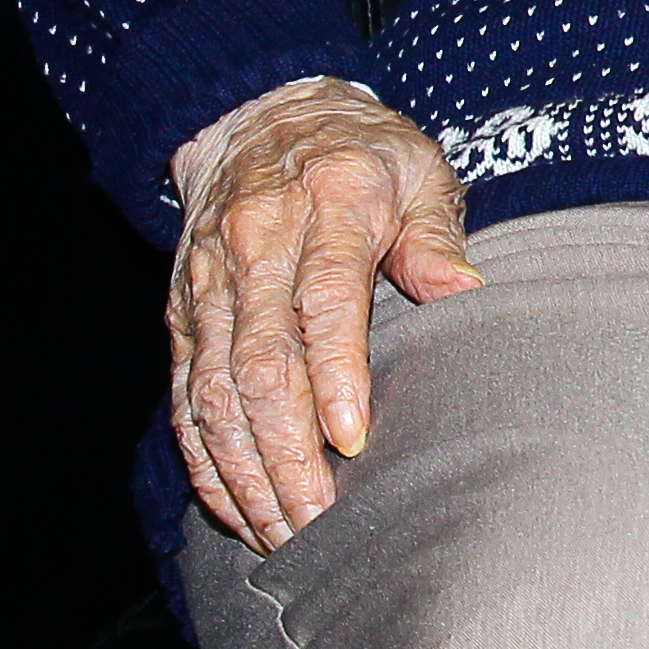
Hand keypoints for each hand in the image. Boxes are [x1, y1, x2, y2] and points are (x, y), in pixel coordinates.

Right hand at [164, 77, 480, 550]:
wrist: (258, 115)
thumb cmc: (361, 153)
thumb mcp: (420, 170)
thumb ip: (436, 235)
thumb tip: (465, 291)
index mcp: (325, 209)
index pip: (323, 304)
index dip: (335, 378)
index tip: (353, 443)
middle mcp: (253, 249)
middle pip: (260, 365)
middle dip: (286, 452)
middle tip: (319, 521)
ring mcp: (208, 286)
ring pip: (214, 394)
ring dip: (245, 472)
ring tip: (282, 533)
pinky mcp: (182, 315)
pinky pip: (186, 399)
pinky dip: (206, 459)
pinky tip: (236, 507)